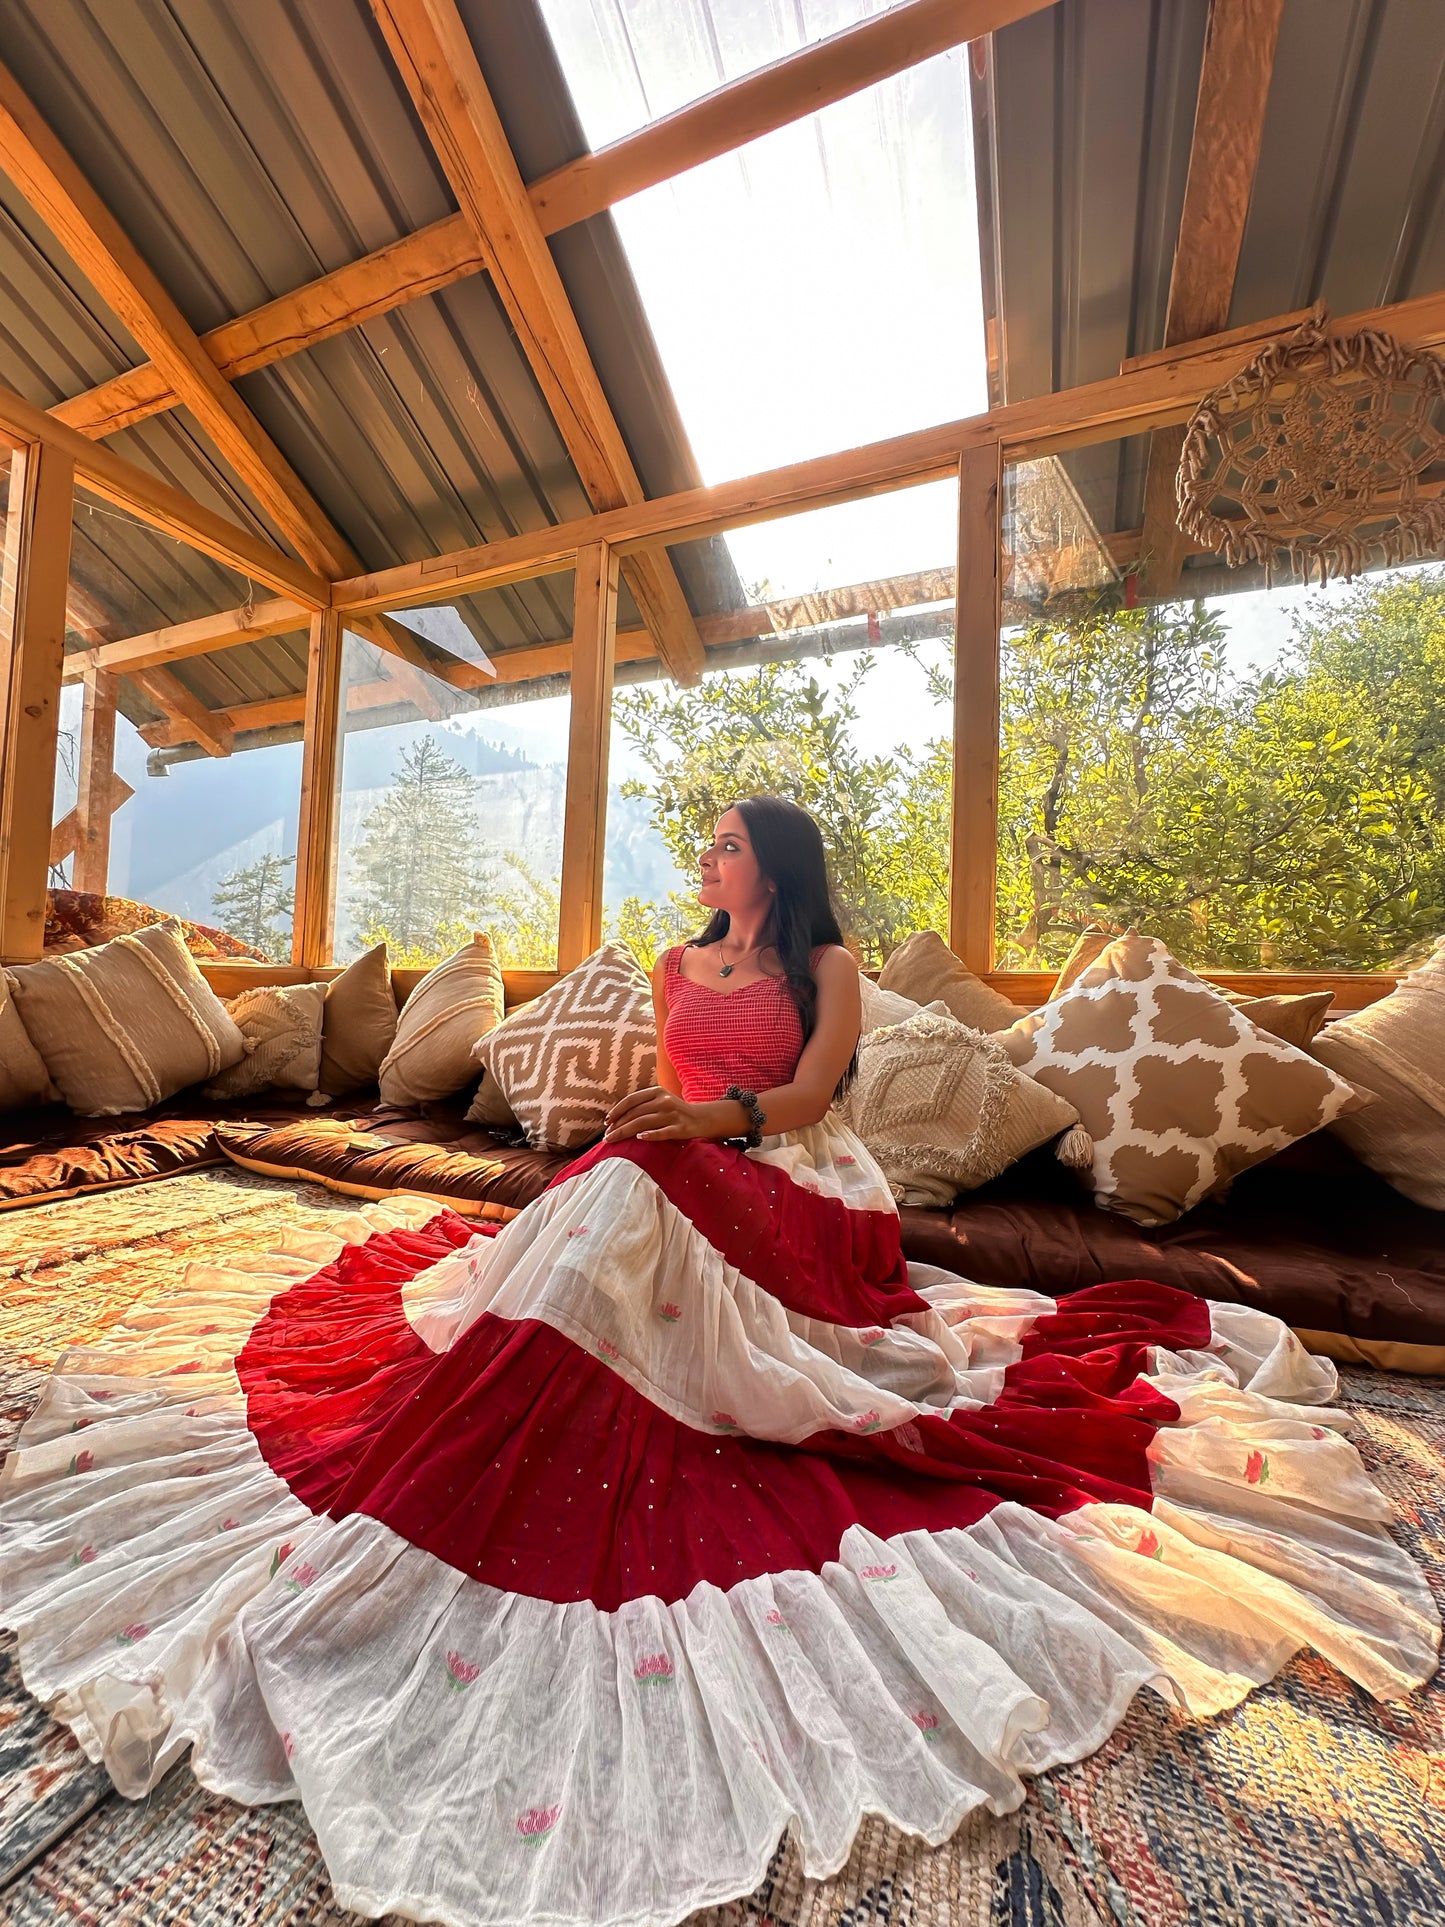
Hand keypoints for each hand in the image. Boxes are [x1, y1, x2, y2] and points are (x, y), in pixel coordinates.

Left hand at [604, 1087, 719, 1142]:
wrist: (702, 1118)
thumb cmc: (675, 1111)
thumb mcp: (660, 1101)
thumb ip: (642, 1105)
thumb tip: (615, 1118)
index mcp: (657, 1092)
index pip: (631, 1100)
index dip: (617, 1111)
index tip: (606, 1122)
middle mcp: (664, 1101)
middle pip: (635, 1113)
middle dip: (618, 1125)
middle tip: (607, 1136)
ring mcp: (673, 1114)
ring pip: (644, 1122)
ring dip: (626, 1132)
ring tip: (613, 1140)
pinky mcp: (681, 1128)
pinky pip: (663, 1132)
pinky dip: (651, 1135)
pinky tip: (640, 1138)